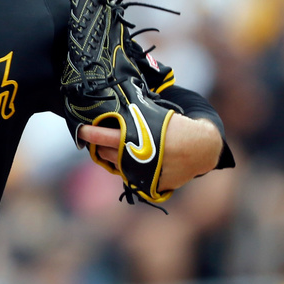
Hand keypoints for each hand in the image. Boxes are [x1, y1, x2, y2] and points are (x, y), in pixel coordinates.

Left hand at [77, 114, 222, 191]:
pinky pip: (131, 177)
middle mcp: (140, 158)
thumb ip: (136, 115)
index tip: (81, 130)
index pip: (106, 136)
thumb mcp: (157, 116)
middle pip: (106, 154)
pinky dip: (127, 169)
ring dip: (111, 158)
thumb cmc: (178, 127)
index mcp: (140, 138)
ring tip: (111, 148)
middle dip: (99, 146)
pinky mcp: (151, 184)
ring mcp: (144, 173)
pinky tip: (130, 159)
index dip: (91, 133)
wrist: (203, 148)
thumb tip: (116, 99)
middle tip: (95, 139)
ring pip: (117, 166)